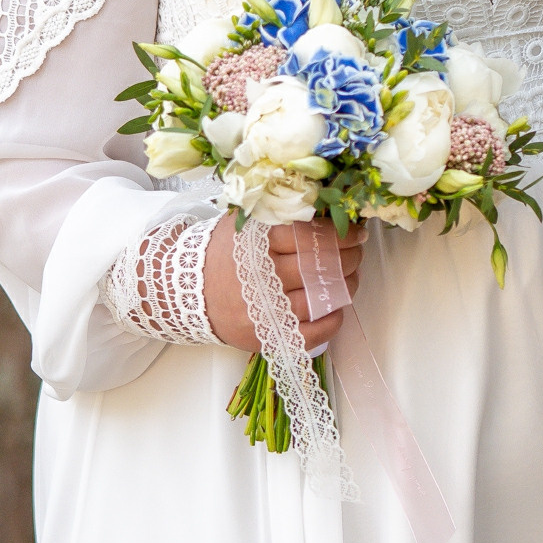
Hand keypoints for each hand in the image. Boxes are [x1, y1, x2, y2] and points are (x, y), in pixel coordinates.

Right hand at [203, 215, 365, 353]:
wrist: (185, 293)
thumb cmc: (222, 254)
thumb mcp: (241, 225)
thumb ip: (277, 216)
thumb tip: (325, 207)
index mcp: (256, 243)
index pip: (310, 235)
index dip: (341, 233)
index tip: (357, 232)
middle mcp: (261, 276)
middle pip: (320, 266)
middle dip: (349, 258)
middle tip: (357, 253)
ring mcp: (265, 309)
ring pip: (321, 298)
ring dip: (346, 287)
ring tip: (350, 278)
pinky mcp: (268, 336)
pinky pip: (312, 332)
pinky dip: (332, 320)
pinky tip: (337, 309)